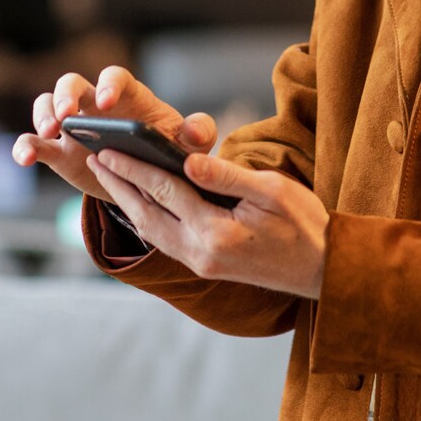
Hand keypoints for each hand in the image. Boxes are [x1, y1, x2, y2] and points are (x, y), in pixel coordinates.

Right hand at [10, 65, 215, 206]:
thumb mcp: (189, 145)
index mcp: (128, 97)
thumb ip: (198, 132)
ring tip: (46, 134)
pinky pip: (33, 142)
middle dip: (66, 95)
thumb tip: (195, 129)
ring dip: (42, 115)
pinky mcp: (58, 151)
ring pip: (46, 105)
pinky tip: (25, 157)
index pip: (114, 77)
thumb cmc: (168, 151)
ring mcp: (72, 127)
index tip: (106, 104)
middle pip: (72, 83)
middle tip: (67, 116)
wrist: (148, 180)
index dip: (107, 85)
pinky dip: (24, 146)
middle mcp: (93, 105)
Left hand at [86, 148, 327, 299]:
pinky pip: (166, 241)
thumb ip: (226, 176)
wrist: (326, 270)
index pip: (165, 192)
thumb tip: (187, 160)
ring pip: (152, 232)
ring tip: (109, 177)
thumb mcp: (272, 190)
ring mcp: (202, 264)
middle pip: (147, 215)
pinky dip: (147, 220)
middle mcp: (201, 253)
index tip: (107, 150)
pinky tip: (139, 205)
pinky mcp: (207, 267)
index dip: (133, 168)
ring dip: (128, 203)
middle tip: (94, 158)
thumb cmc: (305, 224)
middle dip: (119, 185)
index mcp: (216, 232)